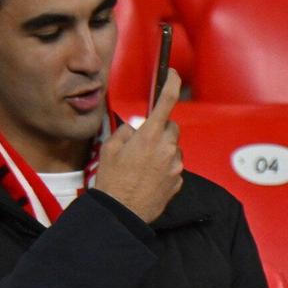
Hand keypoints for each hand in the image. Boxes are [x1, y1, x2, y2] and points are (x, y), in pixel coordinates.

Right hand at [91, 71, 182, 223]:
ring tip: (142, 166)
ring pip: (173, 148)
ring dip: (162, 151)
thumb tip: (136, 129)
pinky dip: (165, 168)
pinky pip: (174, 166)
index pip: (166, 102)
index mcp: (149, 136)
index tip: (174, 74)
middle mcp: (167, 148)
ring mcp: (175, 166)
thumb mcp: (109, 150)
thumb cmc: (112, 181)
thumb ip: (126, 133)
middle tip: (142, 143)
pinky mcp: (179, 181)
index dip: (172, 84)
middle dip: (160, 130)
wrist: (121, 214)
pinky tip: (149, 178)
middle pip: (172, 128)